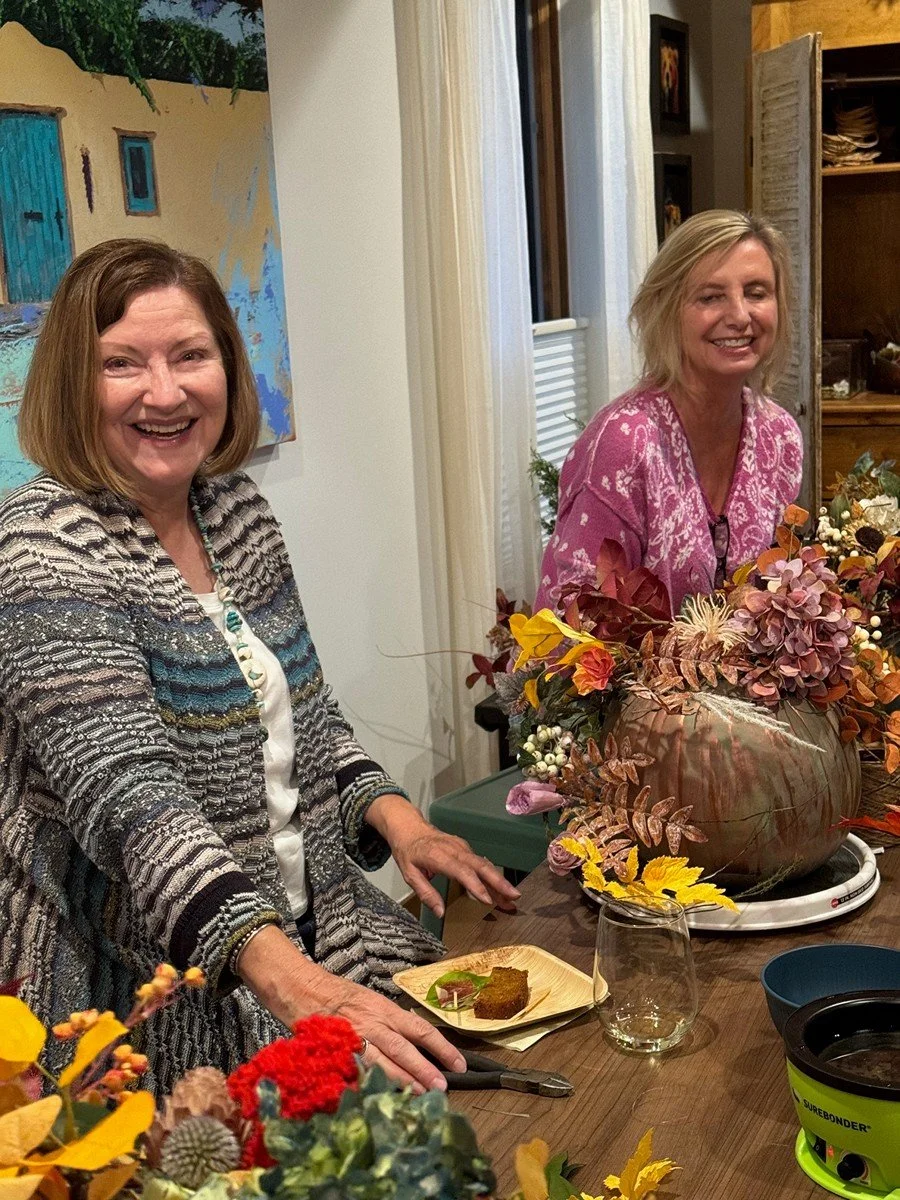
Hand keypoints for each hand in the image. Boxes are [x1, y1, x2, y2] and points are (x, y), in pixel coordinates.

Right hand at [236, 924, 465, 1091]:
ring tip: (420, 1095)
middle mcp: (372, 1022)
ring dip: (402, 1080)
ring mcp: (353, 1037)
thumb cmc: (336, 993)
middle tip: (443, 1088)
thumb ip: (388, 1020)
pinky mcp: (335, 1049)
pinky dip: (369, 1083)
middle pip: (404, 1048)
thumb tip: (412, 1042)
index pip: (420, 1028)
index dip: (441, 1047)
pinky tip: (380, 1096)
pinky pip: (355, 1070)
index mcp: (384, 1008)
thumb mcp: (369, 1000)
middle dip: (425, 1069)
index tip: (459, 1063)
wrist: (301, 986)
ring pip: (382, 1061)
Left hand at [366, 794, 519, 918]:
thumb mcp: (409, 874)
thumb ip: (426, 893)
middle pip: (480, 865)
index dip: (476, 886)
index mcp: (438, 856)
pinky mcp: (466, 848)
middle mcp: (454, 849)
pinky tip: (500, 889)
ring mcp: (462, 847)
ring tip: (511, 899)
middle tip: (513, 897)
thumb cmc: (408, 851)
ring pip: (485, 864)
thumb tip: (440, 912)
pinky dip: (492, 876)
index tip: (488, 900)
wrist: (409, 827)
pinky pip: (481, 862)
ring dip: (499, 881)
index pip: (461, 871)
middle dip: (499, 882)